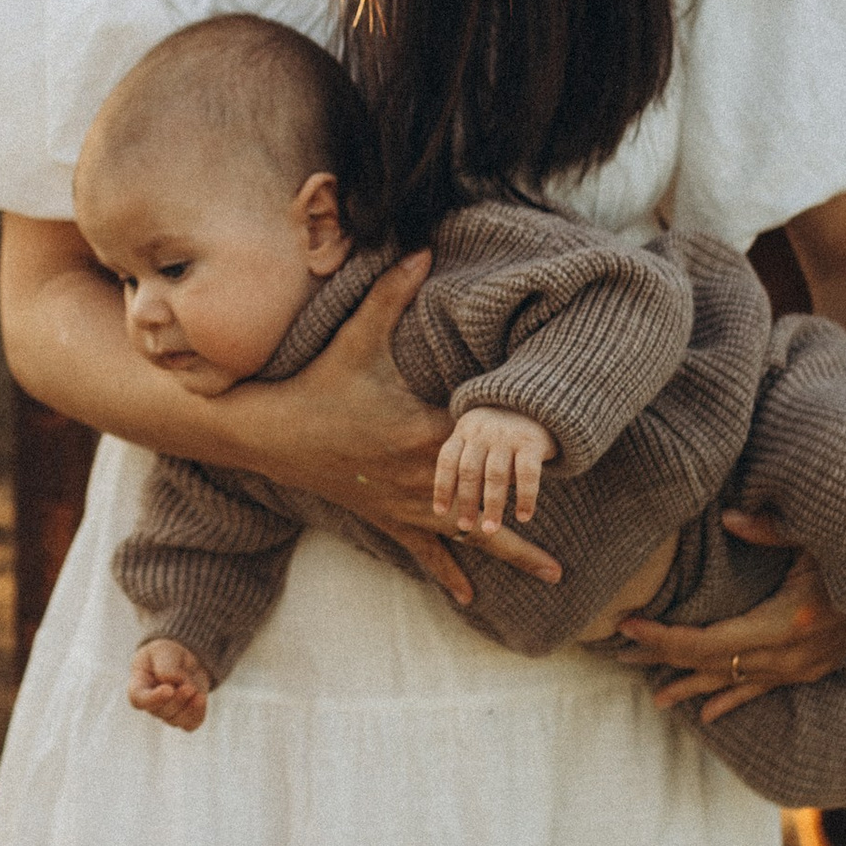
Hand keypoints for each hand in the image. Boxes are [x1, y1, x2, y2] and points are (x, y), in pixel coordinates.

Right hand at [130, 637, 210, 729]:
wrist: (185, 659)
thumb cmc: (167, 653)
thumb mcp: (164, 651)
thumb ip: (166, 666)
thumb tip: (173, 682)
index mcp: (138, 685)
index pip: (138, 700)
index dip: (153, 699)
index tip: (169, 689)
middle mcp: (150, 704)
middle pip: (162, 710)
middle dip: (178, 698)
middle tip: (189, 685)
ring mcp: (166, 714)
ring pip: (176, 720)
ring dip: (189, 706)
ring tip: (195, 690)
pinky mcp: (184, 718)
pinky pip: (191, 724)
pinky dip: (198, 712)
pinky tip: (200, 698)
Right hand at [231, 258, 555, 597]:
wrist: (270, 432)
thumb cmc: (317, 383)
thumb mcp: (357, 336)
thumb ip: (392, 292)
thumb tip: (423, 246)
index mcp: (423, 434)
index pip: (485, 446)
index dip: (521, 452)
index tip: (560, 456)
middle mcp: (421, 477)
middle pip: (490, 502)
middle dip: (532, 519)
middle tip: (575, 547)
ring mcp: (404, 502)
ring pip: (468, 534)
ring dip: (511, 553)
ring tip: (553, 574)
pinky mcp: (385, 516)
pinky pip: (423, 551)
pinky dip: (448, 573)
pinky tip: (472, 598)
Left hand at [432, 405, 555, 537]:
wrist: (539, 402)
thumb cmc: (501, 431)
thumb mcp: (478, 436)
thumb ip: (467, 460)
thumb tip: (454, 506)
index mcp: (464, 430)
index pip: (448, 460)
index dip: (443, 487)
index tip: (441, 513)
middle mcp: (483, 431)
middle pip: (470, 470)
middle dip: (467, 501)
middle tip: (465, 526)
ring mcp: (507, 435)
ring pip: (496, 475)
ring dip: (493, 505)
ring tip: (490, 529)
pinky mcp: (532, 442)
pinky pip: (528, 474)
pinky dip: (526, 498)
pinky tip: (524, 517)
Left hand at [612, 516, 845, 721]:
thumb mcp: (820, 535)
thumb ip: (772, 529)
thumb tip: (728, 518)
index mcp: (786, 624)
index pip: (708, 642)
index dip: (664, 637)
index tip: (627, 625)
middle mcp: (790, 657)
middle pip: (713, 664)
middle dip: (664, 659)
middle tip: (619, 654)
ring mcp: (802, 669)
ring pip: (734, 683)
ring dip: (692, 687)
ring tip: (654, 698)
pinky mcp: (811, 671)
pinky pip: (761, 690)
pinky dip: (731, 700)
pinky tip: (707, 715)